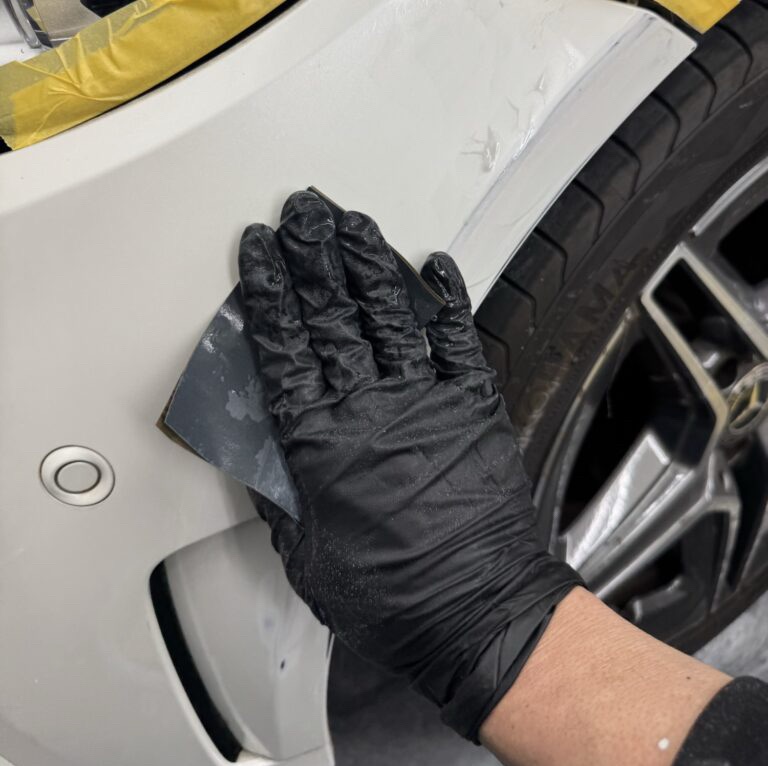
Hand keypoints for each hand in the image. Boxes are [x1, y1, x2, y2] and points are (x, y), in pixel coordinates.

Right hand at [238, 190, 581, 740]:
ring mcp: (426, 401)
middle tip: (300, 212)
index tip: (258, 253)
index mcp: (321, 444)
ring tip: (350, 219)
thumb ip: (280, 497)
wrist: (475, 610)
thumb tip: (263, 459)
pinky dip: (445, 300)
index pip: (284, 349)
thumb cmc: (392, 593)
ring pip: (388, 314)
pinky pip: (456, 340)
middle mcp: (370, 410)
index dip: (268, 294)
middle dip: (312, 258)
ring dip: (368, 261)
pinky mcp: (472, 407)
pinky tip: (433, 265)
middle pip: (332, 317)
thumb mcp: (306, 556)